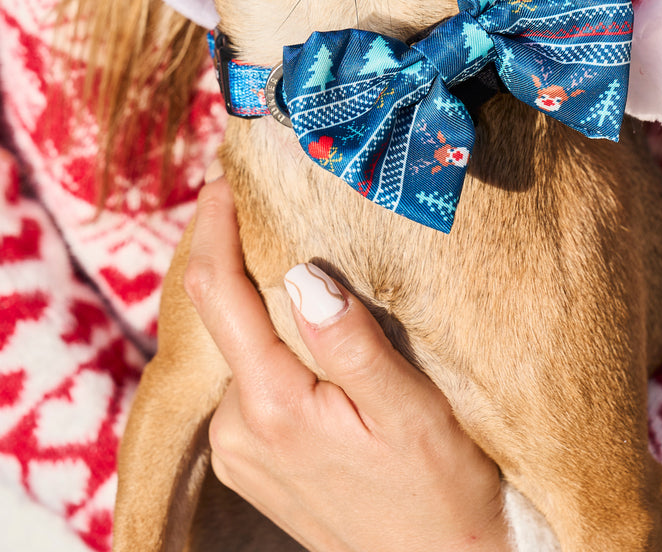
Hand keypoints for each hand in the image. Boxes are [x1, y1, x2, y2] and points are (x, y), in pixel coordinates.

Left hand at [184, 168, 510, 551]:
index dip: (214, 227)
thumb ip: (351, 343)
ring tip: (292, 258)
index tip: (222, 178)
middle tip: (260, 202)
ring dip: (257, 304)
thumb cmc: (441, 487)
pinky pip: (245, 381)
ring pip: (234, 348)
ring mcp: (238, 450)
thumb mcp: (412, 411)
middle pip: (219, 317)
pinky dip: (263, 343)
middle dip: (235, 256)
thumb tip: (303, 272)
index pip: (218, 294)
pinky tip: (298, 327)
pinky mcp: (249, 462)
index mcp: (271, 406)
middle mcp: (238, 429)